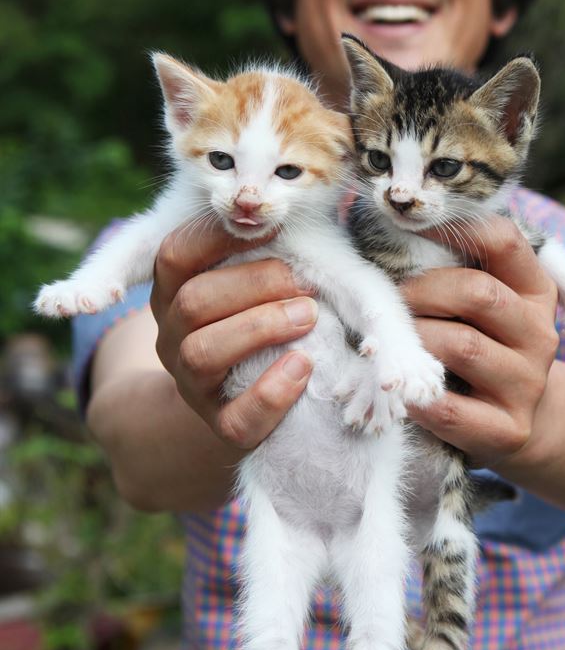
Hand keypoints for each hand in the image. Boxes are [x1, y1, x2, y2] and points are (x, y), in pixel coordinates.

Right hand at [149, 226, 317, 448]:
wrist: (241, 408)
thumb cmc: (257, 329)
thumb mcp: (250, 291)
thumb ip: (266, 259)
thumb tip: (305, 224)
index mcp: (175, 293)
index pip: (176, 254)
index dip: (218, 236)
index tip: (272, 228)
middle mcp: (172, 337)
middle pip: (192, 301)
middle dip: (253, 285)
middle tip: (304, 284)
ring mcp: (191, 385)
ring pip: (202, 354)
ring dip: (259, 328)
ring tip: (307, 317)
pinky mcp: (220, 425)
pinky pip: (236, 418)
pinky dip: (272, 392)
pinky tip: (303, 367)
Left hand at [400, 215, 559, 467]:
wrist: (519, 425)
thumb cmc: (484, 352)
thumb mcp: (484, 310)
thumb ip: (456, 275)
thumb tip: (389, 239)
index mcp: (535, 292)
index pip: (503, 241)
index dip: (454, 227)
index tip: (409, 226)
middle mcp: (539, 334)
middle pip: (478, 294)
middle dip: (421, 292)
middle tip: (389, 302)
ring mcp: (527, 384)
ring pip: (461, 345)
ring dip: (414, 340)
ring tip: (388, 343)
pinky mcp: (508, 429)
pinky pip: (449, 408)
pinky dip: (415, 396)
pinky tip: (398, 387)